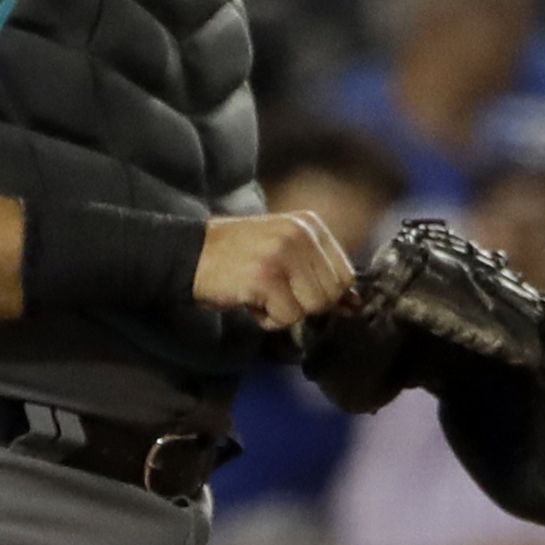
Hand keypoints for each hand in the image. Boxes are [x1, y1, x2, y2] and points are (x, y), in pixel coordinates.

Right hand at [194, 211, 355, 332]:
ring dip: (286, 312)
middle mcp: (301, 235)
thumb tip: (355, 303)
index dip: (324, 294)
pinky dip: (268, 320)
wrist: (189, 254)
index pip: (345, 274)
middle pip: (331, 293)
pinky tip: (251, 302)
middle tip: (275, 294)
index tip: (296, 292)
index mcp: (310, 224)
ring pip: (312, 307)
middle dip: (304, 304)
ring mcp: (283, 255)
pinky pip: (287, 317)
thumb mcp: (283, 250)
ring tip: (263, 297)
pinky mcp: (265, 278)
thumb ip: (317, 271)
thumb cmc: (236, 257)